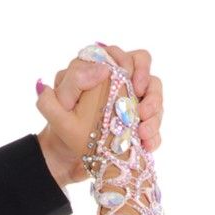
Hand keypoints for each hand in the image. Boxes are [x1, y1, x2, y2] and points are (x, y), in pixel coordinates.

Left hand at [36, 44, 163, 188]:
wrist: (63, 156)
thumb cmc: (60, 125)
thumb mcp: (59, 103)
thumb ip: (74, 80)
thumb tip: (104, 68)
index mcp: (105, 72)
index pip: (129, 58)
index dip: (138, 67)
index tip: (133, 84)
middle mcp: (122, 86)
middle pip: (149, 79)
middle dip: (152, 93)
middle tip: (143, 111)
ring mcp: (132, 106)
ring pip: (155, 103)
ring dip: (154, 117)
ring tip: (143, 133)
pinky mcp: (137, 127)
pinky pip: (154, 128)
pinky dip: (154, 137)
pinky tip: (147, 145)